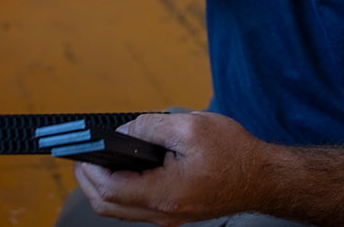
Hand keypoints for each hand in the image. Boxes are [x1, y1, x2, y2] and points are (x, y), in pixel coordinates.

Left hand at [74, 111, 271, 225]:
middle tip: (79, 153)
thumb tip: (123, 130)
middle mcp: (164, 212)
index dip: (88, 168)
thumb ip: (150, 126)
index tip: (78, 148)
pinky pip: (136, 204)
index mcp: (165, 194)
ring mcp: (168, 215)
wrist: (266, 179)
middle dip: (87, 178)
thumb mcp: (190, 127)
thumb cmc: (234, 153)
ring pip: (120, 208)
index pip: (110, 189)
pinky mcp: (174, 210)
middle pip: (108, 205)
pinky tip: (120, 165)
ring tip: (95, 157)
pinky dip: (120, 187)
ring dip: (101, 184)